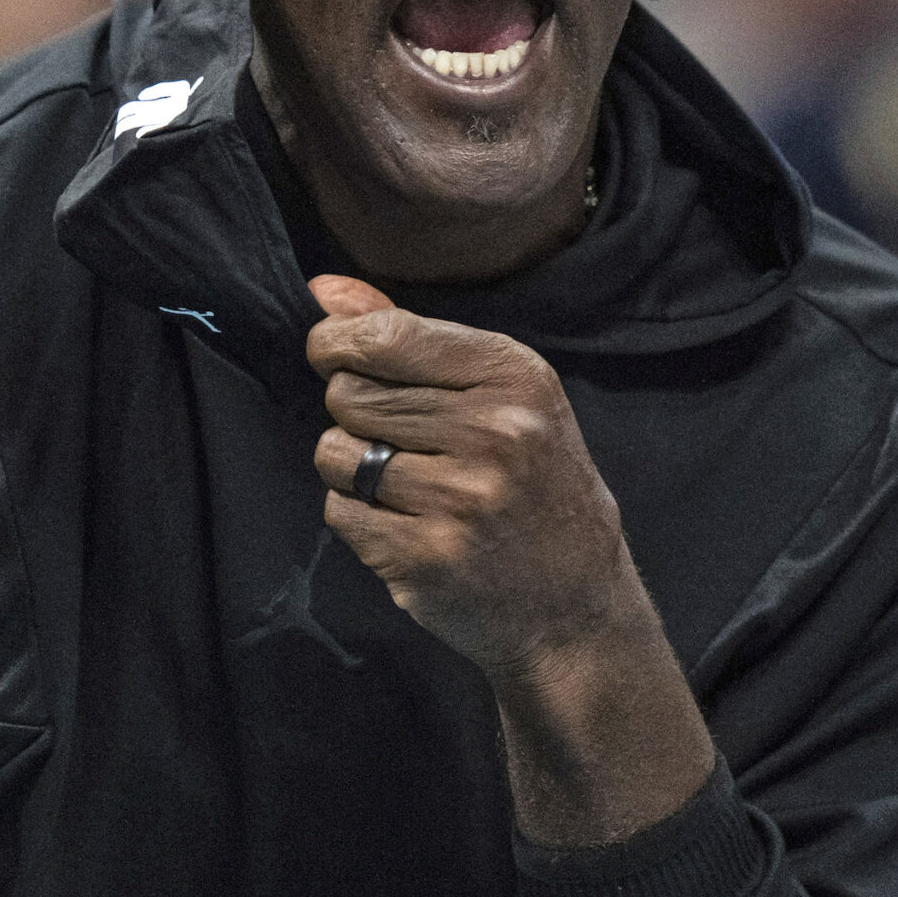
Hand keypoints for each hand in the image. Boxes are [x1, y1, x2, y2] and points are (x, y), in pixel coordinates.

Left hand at [305, 275, 714, 845]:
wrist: (573, 607)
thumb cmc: (534, 484)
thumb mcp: (504, 397)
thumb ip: (412, 336)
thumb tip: (324, 289)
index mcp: (515, 379)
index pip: (387, 336)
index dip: (337, 342)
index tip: (331, 354)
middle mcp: (493, 434)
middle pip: (350, 394)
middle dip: (355, 412)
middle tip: (400, 439)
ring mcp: (459, 500)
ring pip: (335, 453)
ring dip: (351, 467)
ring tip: (404, 483)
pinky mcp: (424, 558)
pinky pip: (340, 512)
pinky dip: (358, 517)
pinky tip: (407, 524)